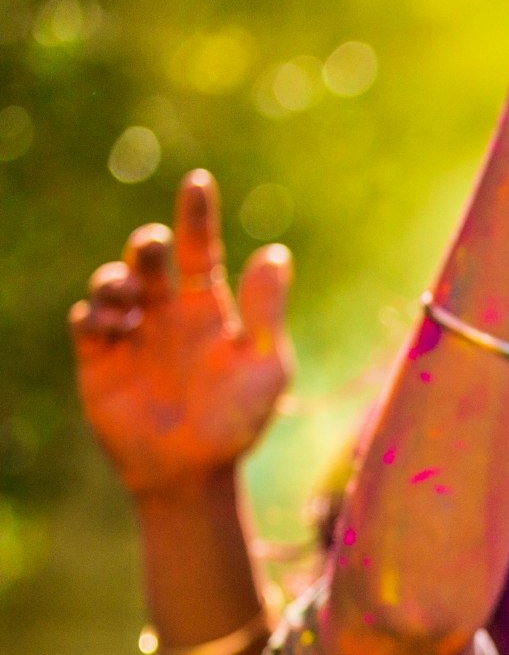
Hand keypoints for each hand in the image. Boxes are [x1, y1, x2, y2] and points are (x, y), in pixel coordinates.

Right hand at [69, 170, 290, 502]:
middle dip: (147, 244)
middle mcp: (168, 314)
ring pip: (113, 281)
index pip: (202, 250)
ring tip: (130, 296)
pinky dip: (96, 312)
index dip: (198, 215)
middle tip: (153, 245)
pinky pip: (86, 319)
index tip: (198, 181)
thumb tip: (276, 253)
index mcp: (209, 310)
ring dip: (118, 277)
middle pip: (150, 258)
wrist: (191, 473)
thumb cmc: (237, 423)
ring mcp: (132, 334)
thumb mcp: (263, 367)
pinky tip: (113, 324)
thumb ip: (266, 312)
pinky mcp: (99, 359)